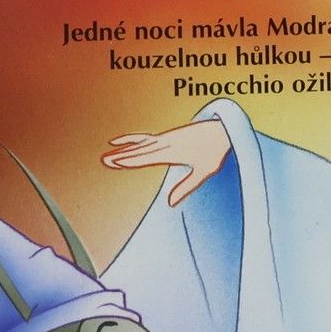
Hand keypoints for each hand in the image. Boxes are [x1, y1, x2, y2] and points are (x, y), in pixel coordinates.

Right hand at [101, 118, 233, 205]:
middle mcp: (167, 142)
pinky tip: (120, 141)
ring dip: (123, 149)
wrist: (225, 127)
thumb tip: (170, 204)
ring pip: (140, 144)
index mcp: (175, 151)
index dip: (131, 160)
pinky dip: (131, 140)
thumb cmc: (216, 150)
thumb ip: (187, 186)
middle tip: (105, 160)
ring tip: (106, 155)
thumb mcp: (206, 171)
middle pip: (141, 150)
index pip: (148, 157)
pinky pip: (145, 137)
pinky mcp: (168, 135)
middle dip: (123, 156)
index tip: (116, 162)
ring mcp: (166, 137)